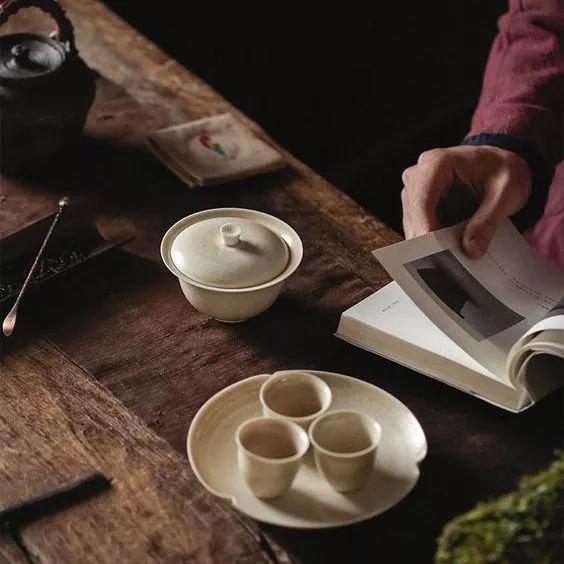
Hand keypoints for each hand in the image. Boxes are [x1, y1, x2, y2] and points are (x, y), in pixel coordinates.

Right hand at [401, 145, 530, 257]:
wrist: (499, 163)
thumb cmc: (502, 169)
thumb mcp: (507, 192)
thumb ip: (488, 220)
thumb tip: (471, 249)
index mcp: (437, 163)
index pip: (422, 199)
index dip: (424, 227)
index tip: (431, 252)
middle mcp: (418, 175)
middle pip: (414, 215)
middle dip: (427, 241)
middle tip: (445, 265)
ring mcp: (415, 191)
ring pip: (413, 225)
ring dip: (429, 244)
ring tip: (449, 262)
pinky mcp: (418, 205)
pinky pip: (419, 228)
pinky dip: (432, 242)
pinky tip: (447, 253)